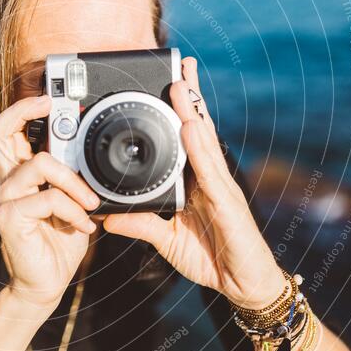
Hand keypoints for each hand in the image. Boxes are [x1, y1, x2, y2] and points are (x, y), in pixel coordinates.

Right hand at [0, 95, 99, 308]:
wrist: (46, 284)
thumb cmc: (60, 241)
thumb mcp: (72, 202)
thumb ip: (73, 178)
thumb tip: (92, 152)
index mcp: (20, 173)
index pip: (7, 130)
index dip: (23, 108)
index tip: (49, 98)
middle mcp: (6, 182)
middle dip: (25, 110)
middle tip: (51, 104)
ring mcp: (4, 198)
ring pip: (39, 164)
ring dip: (73, 182)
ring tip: (91, 204)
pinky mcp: (9, 217)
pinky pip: (47, 198)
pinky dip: (73, 211)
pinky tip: (83, 226)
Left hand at [103, 57, 285, 308]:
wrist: (243, 286)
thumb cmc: (212, 259)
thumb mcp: (166, 241)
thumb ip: (140, 226)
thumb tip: (108, 217)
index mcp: (195, 183)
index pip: (186, 140)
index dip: (180, 112)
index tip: (168, 83)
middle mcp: (210, 179)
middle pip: (198, 130)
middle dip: (190, 97)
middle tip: (182, 64)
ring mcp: (221, 188)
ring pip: (204, 143)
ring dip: (193, 111)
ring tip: (182, 83)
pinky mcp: (228, 203)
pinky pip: (211, 172)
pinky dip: (200, 148)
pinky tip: (192, 127)